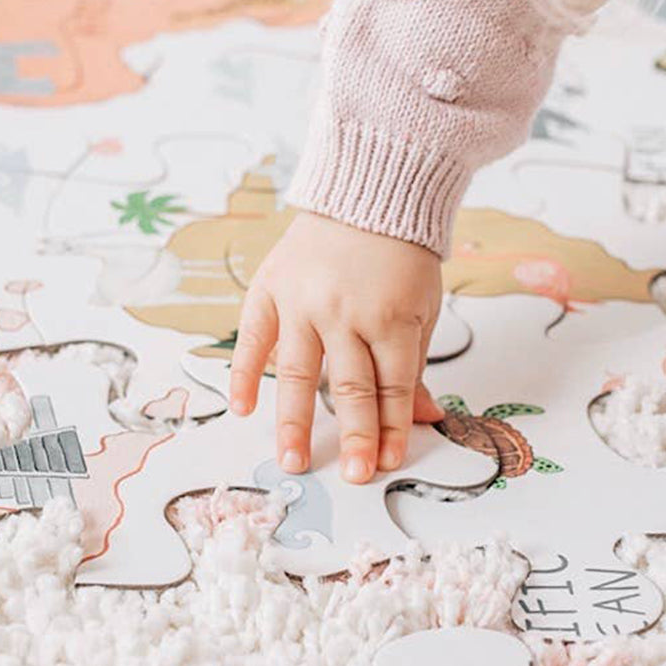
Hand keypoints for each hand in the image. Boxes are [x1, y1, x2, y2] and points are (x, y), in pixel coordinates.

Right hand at [229, 212, 443, 480]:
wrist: (367, 190)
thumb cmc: (400, 257)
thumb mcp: (422, 310)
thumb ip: (413, 367)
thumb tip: (424, 419)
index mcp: (391, 317)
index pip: (391, 386)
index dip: (391, 427)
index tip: (388, 461)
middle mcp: (345, 312)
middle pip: (350, 386)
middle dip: (353, 436)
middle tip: (352, 475)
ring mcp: (303, 301)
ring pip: (298, 371)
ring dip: (294, 421)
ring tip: (292, 461)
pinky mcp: (271, 288)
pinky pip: (252, 336)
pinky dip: (244, 372)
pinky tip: (241, 408)